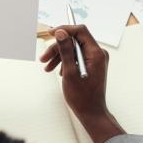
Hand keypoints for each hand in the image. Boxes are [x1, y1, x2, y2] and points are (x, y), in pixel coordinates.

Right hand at [40, 25, 124, 142]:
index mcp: (96, 53)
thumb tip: (61, 32)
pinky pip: (76, 57)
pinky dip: (65, 62)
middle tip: (44, 58)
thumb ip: (65, 50)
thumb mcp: (70, 72)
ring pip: (74, 49)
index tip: (51, 32)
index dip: (65, 29)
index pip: (80, 31)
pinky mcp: (91, 65)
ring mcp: (95, 60)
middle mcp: (98, 54)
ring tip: (47, 67)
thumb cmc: (83, 97)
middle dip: (58, 48)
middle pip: (75, 41)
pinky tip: (57, 71)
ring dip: (59, 56)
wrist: (91, 112)